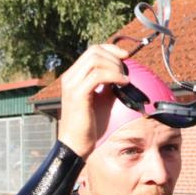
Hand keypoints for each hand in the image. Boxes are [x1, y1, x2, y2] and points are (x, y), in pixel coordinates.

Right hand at [56, 44, 130, 158]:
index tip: (126, 56)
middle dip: (114, 57)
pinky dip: (114, 76)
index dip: (111, 50)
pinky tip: (122, 83)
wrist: (76, 144)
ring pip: (95, 60)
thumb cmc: (88, 125)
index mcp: (73, 76)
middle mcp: (69, 78)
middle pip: (94, 51)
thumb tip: (124, 74)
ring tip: (124, 79)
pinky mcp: (77, 94)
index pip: (92, 51)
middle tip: (125, 72)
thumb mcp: (101, 99)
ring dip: (115, 66)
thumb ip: (109, 84)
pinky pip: (98, 75)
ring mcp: (72, 85)